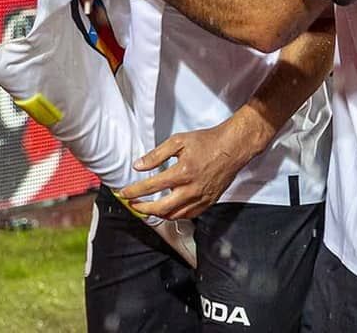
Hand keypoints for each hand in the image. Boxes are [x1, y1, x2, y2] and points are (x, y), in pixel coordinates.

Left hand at [120, 113, 272, 219]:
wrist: (232, 148)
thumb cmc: (207, 142)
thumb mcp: (178, 141)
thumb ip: (156, 155)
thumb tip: (138, 166)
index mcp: (182, 173)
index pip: (152, 187)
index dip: (134, 191)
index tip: (124, 193)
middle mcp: (192, 189)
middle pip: (161, 208)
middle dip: (143, 208)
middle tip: (132, 205)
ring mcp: (201, 198)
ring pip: (175, 215)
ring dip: (157, 214)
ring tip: (147, 208)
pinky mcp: (209, 202)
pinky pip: (188, 215)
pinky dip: (175, 215)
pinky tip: (168, 210)